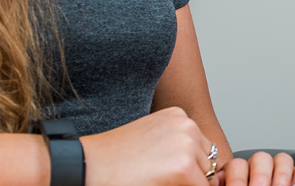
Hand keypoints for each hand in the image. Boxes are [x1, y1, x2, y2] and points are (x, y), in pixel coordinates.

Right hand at [81, 107, 213, 184]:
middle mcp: (187, 125)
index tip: (166, 174)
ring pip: (206, 180)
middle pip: (208, 165)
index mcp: (178, 116)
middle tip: (159, 180)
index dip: (189, 170)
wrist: (86, 166)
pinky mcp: (184, 167)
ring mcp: (187, 144)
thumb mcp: (151, 142)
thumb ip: (176, 149)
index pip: (202, 151)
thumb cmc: (112, 159)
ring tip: (156, 182)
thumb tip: (202, 171)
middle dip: (192, 179)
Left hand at [220, 151, 294, 185]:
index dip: (237, 178)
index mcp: (236, 180)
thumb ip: (231, 183)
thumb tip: (222, 180)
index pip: (237, 165)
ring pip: (282, 159)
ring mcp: (278, 177)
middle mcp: (257, 175)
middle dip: (261, 175)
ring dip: (281, 174)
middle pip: (261, 158)